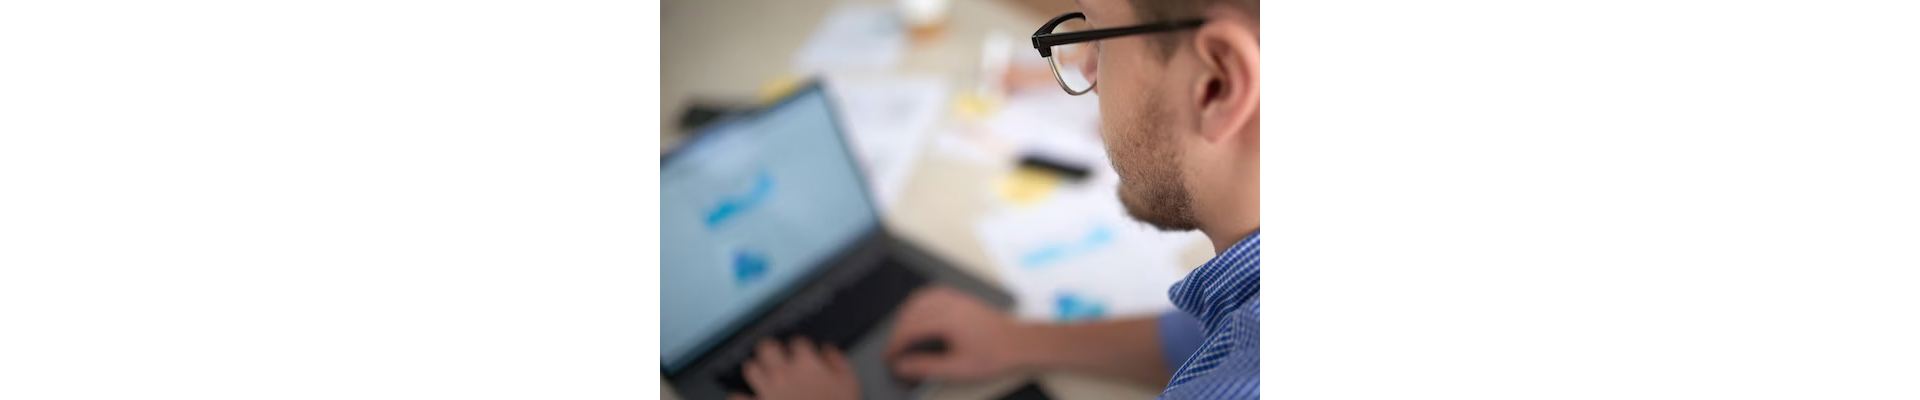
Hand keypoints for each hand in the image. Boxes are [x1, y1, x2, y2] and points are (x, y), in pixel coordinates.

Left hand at [731, 337, 858, 399]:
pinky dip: (741, 397)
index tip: (804, 354)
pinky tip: (747, 398)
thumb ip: (838, 362)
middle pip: (767, 348)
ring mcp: (767, 390)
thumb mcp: (850, 385)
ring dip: (757, 369)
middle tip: (777, 357)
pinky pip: (738, 398)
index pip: (798, 343)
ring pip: (751, 368)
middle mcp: (783, 373)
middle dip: (772, 350)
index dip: (801, 348)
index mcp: (806, 364)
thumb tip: (828, 350)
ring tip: (763, 375)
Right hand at [885, 286, 1033, 380]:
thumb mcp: (958, 368)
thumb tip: (902, 366)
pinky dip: (918, 303)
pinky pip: (931, 293)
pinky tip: (918, 315)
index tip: (889, 357)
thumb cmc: (993, 355)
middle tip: (894, 351)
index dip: (895, 344)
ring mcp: (955, 298)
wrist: (1018, 343)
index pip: (910, 329)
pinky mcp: (961, 298)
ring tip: (902, 335)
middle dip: (897, 332)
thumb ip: (926, 367)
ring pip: (919, 300)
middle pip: (911, 313)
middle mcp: (949, 304)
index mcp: (946, 320)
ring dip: (905, 316)